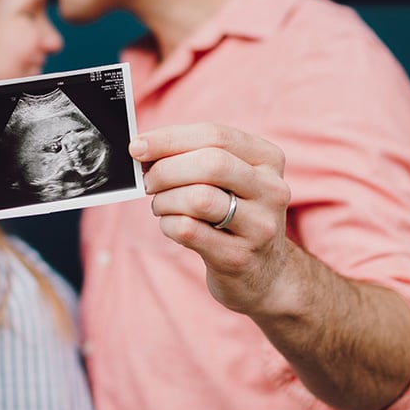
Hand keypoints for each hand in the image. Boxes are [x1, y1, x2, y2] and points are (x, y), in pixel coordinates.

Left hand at [130, 123, 293, 313]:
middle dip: (166, 170)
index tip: (138, 146)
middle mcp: (272, 190)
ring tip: (161, 205)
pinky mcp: (239, 257)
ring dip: (165, 199)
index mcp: (268, 160)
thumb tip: (143, 148)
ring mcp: (260, 226)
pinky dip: (168, 224)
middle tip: (147, 181)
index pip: (215, 135)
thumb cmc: (234, 215)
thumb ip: (194, 157)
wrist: (264, 274)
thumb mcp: (230, 180)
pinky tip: (170, 225)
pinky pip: (189, 230)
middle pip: (210, 164)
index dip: (170, 138)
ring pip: (199, 198)